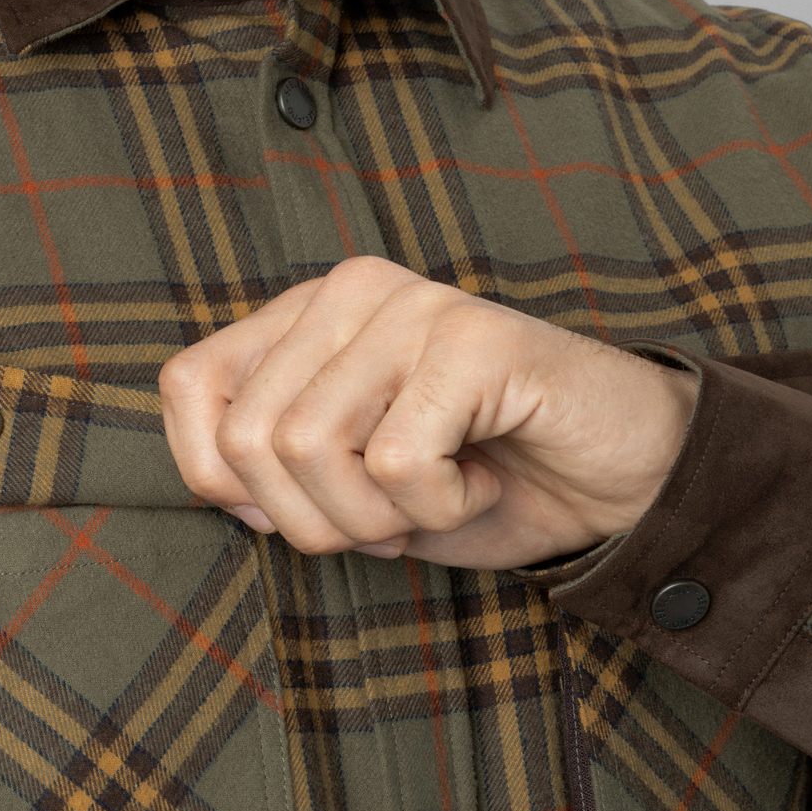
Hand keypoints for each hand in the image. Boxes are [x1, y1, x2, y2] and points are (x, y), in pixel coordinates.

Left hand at [157, 256, 698, 569]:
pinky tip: (482, 481)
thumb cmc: (482, 482)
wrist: (623, 480)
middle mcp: (349, 291)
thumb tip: (223, 489)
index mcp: (305, 316)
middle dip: (312, 519)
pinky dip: (439, 510)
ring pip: (311, 449)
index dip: (217, 475)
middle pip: (248, 437)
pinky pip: (397, 463)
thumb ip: (271, 477)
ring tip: (437, 495)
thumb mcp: (352, 490)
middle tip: (388, 517)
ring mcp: (412, 305)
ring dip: (376, 517)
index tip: (299, 508)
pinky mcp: (474, 337)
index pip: (187, 386)